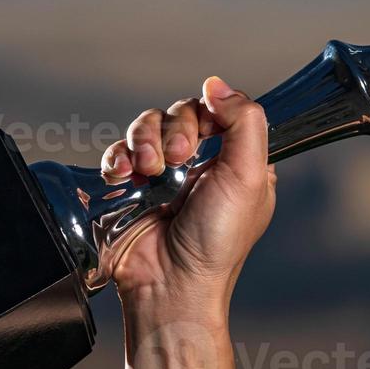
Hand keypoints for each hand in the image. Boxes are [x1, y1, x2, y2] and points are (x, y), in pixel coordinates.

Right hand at [100, 76, 276, 317]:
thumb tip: (217, 84)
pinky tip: (125, 176)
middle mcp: (201, 164)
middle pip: (181, 112)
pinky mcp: (131, 187)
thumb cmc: (217, 241)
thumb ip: (245, 122)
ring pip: (147, 126)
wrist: (170, 284)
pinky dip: (118, 157)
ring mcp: (164, 175)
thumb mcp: (250, 178)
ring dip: (144, 141)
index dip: (209, 111)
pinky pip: (119, 151)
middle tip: (176, 157)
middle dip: (175, 128)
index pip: (220, 109)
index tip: (206, 130)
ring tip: (149, 171)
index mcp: (237, 161)